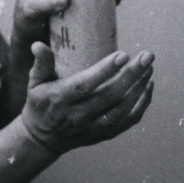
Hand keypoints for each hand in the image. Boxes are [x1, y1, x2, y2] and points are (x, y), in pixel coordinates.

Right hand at [20, 42, 153, 153]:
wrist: (43, 139)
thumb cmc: (40, 103)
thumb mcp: (34, 83)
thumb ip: (41, 63)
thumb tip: (38, 44)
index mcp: (60, 99)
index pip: (85, 85)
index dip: (105, 71)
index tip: (123, 55)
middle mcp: (78, 116)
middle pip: (110, 96)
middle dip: (131, 75)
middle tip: (147, 56)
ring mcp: (93, 127)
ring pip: (122, 109)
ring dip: (139, 88)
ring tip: (149, 67)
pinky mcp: (104, 134)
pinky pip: (128, 120)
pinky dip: (142, 104)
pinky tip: (148, 85)